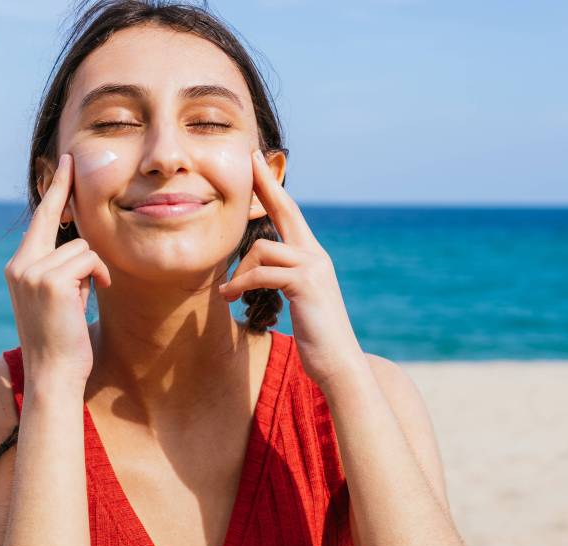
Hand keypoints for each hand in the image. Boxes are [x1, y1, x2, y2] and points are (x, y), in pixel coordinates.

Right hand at [4, 153, 111, 383]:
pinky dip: (99, 276)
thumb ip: (63, 269)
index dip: (53, 191)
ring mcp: (31, 271)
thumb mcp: (59, 297)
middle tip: (70, 158)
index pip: (39, 222)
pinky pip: (89, 260)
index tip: (62, 164)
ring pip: (82, 247)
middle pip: (54, 218)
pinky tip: (93, 295)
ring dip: (93, 270)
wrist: (54, 373)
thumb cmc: (63, 339)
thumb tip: (81, 245)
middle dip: (65, 190)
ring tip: (84, 297)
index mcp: (19, 268)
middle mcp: (19, 265)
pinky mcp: (49, 280)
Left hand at [218, 149, 366, 386]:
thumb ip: (280, 278)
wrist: (339, 363)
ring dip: (238, 272)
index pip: (290, 214)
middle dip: (266, 184)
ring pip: (262, 249)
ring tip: (229, 293)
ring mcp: (314, 268)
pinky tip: (230, 297)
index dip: (273, 188)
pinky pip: (263, 273)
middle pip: (287, 210)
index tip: (256, 163)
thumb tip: (254, 269)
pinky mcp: (306, 285)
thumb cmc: (315, 335)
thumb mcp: (296, 299)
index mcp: (311, 256)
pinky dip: (242, 284)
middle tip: (248, 160)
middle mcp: (316, 255)